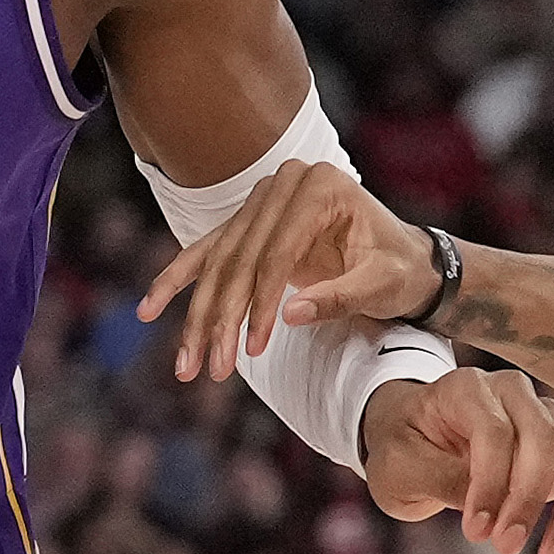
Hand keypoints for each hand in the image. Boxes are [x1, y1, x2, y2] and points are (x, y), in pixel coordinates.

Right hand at [132, 160, 433, 388]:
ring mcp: (261, 201)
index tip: (252, 350)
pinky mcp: (247, 224)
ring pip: (217, 264)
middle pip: (240, 259)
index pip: (276, 252)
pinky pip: (206, 254)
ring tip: (185, 365)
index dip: (260, 305)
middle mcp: (284, 185)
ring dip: (197, 317)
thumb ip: (337, 297)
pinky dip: (177, 283)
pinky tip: (149, 309)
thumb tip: (287, 316)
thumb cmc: (398, 269)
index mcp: (321, 187)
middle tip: (210, 368)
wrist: (404, 257)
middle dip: (221, 320)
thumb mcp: (380, 284)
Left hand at [360, 371, 553, 553]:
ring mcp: (546, 418)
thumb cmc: (403, 448)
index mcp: (467, 388)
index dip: (489, 483)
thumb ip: (441, 479)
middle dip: (529, 499)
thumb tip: (491, 511)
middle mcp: (514, 394)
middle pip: (546, 438)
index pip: (493, 431)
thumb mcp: (400, 466)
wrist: (412, 436)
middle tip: (506, 548)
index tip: (475, 533)